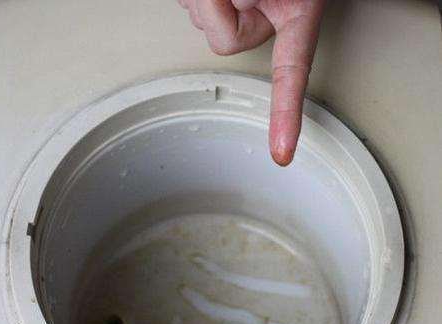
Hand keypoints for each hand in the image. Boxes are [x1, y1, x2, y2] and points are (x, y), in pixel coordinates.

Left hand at [178, 0, 324, 165]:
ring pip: (200, 20)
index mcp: (295, 12)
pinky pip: (186, 4)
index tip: (283, 151)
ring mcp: (236, 10)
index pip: (291, 72)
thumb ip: (237, 2)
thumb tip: (215, 12)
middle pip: (225, 41)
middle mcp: (264, 16)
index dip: (287, 113)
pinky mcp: (208, 5)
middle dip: (217, 8)